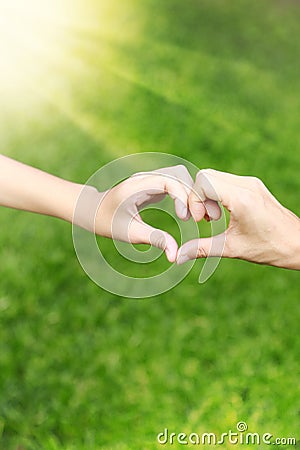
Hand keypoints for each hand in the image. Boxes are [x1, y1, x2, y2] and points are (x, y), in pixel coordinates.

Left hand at [74, 165, 192, 262]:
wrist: (92, 210)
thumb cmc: (106, 222)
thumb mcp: (129, 233)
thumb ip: (153, 239)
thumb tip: (175, 255)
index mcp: (138, 185)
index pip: (169, 180)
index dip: (182, 197)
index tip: (186, 219)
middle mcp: (146, 177)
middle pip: (179, 174)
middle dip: (192, 193)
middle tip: (200, 218)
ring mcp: (150, 179)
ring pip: (180, 177)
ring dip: (191, 194)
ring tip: (199, 217)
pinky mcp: (154, 185)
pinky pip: (176, 184)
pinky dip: (186, 196)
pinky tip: (190, 215)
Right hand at [177, 169, 299, 268]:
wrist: (298, 244)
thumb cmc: (270, 247)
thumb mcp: (232, 249)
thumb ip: (202, 249)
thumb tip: (178, 257)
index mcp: (241, 198)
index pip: (203, 181)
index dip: (194, 200)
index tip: (200, 220)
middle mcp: (246, 184)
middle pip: (206, 175)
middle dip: (198, 197)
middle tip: (205, 219)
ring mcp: (251, 183)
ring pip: (214, 176)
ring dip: (207, 196)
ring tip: (214, 218)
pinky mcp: (253, 186)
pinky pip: (225, 181)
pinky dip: (216, 194)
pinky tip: (222, 214)